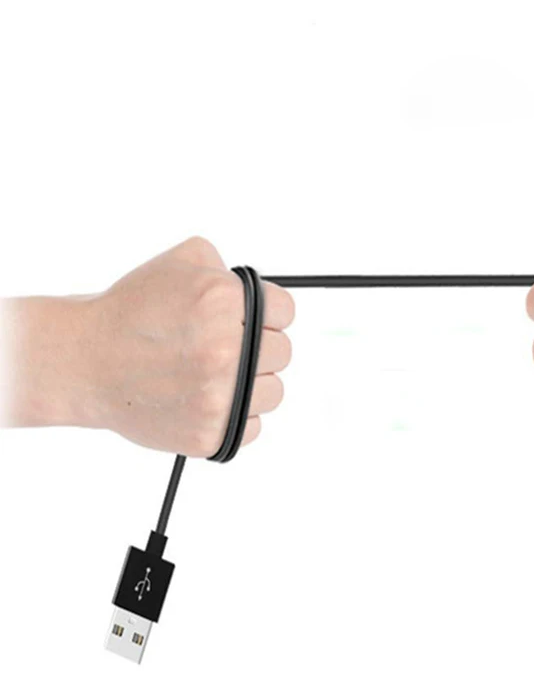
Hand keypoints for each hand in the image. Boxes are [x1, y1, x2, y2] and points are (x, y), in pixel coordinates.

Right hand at [1, 237, 294, 456]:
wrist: (85, 362)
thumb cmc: (129, 313)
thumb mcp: (180, 263)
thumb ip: (227, 268)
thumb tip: (258, 289)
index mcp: (222, 302)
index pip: (286, 311)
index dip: (267, 313)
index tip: (249, 319)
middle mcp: (224, 350)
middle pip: (283, 351)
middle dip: (258, 346)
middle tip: (225, 347)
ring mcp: (218, 395)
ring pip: (274, 392)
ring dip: (252, 383)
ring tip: (215, 374)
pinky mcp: (210, 433)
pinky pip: (254, 427)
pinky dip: (236, 416)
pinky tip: (207, 398)